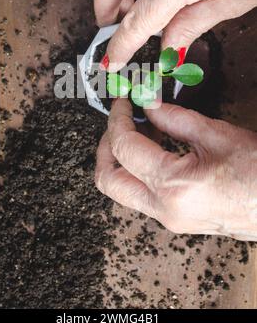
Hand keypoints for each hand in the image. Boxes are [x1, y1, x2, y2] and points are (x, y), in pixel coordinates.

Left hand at [95, 99, 256, 240]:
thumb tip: (149, 104)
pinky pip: (142, 195)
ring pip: (122, 191)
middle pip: (108, 180)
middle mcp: (164, 209)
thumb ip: (175, 117)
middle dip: (105, 146)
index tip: (123, 101)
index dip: (118, 118)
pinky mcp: (177, 220)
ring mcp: (169, 219)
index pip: (124, 148)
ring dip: (121, 159)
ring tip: (141, 130)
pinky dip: (138, 171)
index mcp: (172, 186)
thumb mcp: (217, 135)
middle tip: (119, 121)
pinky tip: (156, 148)